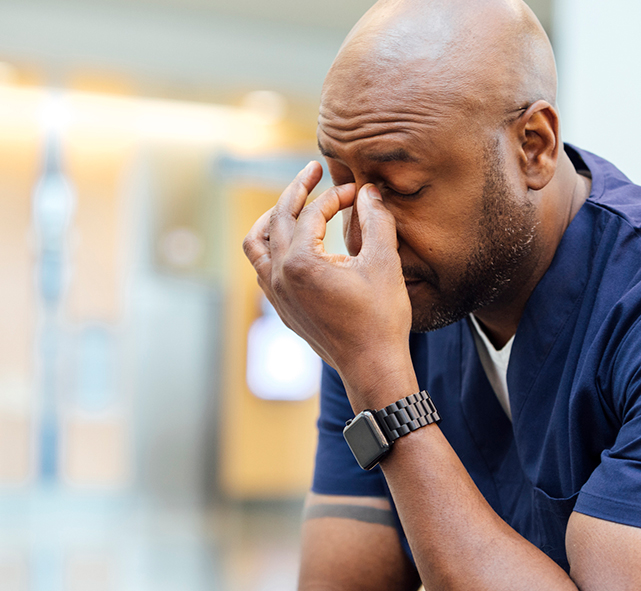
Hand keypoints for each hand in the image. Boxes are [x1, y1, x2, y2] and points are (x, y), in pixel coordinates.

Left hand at [241, 162, 417, 408]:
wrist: (372, 367)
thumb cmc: (381, 318)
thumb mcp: (384, 262)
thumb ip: (375, 220)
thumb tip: (368, 191)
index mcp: (301, 263)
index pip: (311, 214)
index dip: (334, 196)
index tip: (356, 190)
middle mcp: (279, 277)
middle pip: (277, 220)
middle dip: (296, 192)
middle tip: (312, 172)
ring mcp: (276, 295)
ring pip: (256, 246)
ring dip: (271, 220)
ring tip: (287, 205)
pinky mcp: (281, 310)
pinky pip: (261, 270)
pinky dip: (270, 249)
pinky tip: (289, 245)